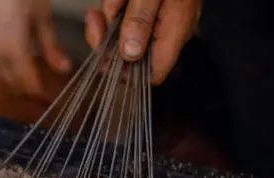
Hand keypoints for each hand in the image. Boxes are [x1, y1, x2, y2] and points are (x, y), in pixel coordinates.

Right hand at [0, 0, 70, 97]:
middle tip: (44, 90)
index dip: (41, 94)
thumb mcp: (40, 15)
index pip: (28, 85)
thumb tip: (64, 68)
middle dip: (28, 90)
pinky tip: (15, 63)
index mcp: (12, 52)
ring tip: (31, 78)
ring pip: (0, 77)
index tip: (52, 97)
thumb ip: (51, 46)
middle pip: (12, 85)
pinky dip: (5, 70)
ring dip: (15, 81)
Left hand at [85, 0, 200, 83]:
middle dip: (108, 38)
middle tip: (97, 19)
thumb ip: (141, 19)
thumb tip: (130, 54)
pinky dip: (114, 4)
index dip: (129, 75)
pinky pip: (120, 16)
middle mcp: (164, 31)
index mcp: (175, 31)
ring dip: (109, 15)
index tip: (105, 60)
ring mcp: (154, 20)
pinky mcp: (142, 9)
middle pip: (129, 56)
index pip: (153, 74)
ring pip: (120, 34)